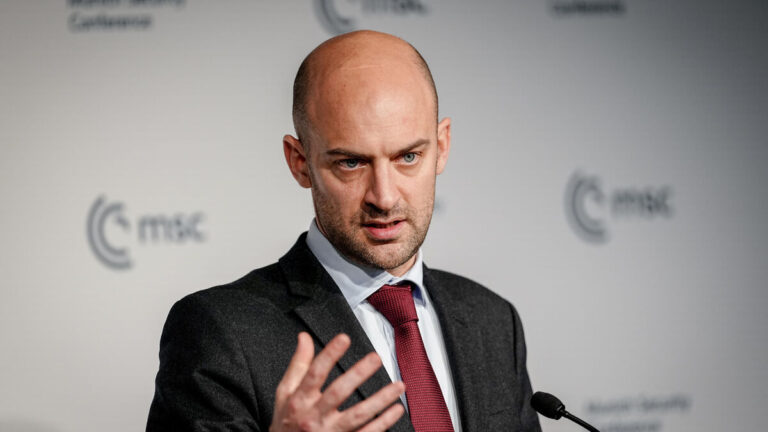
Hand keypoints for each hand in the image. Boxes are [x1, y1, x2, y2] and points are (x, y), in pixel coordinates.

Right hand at [270, 332, 405, 431]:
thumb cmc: (287, 421)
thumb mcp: (285, 393)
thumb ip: (298, 365)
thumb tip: (305, 338)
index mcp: (300, 400)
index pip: (314, 373)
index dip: (329, 355)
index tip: (344, 338)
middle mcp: (314, 417)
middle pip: (338, 393)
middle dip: (358, 374)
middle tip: (375, 358)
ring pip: (358, 415)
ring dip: (380, 400)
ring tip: (398, 385)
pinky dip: (383, 422)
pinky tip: (396, 409)